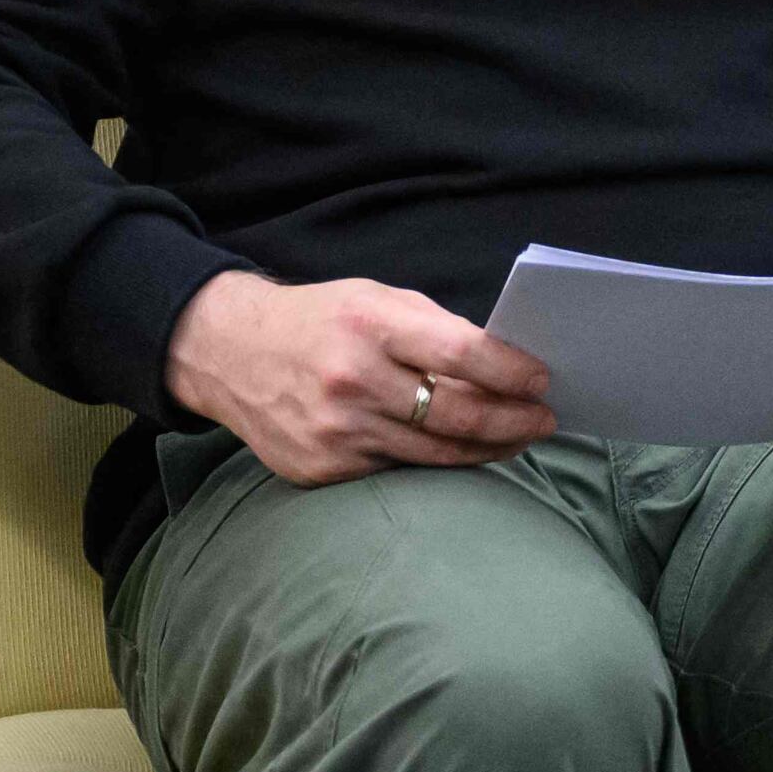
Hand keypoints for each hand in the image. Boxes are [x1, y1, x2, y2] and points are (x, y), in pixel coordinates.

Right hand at [165, 272, 555, 485]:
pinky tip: (458, 451)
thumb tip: (507, 367)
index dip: (512, 372)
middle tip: (544, 421)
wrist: (227, 352)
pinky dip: (433, 462)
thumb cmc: (321, 321)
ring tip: (516, 439)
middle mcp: (351, 381)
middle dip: (513, 422)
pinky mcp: (320, 468)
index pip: (463, 354)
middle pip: (456, 415)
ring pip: (434, 454)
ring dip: (486, 449)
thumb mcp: (378, 301)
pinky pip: (396, 470)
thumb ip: (439, 330)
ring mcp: (333, 431)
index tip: (543, 382)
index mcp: (370, 326)